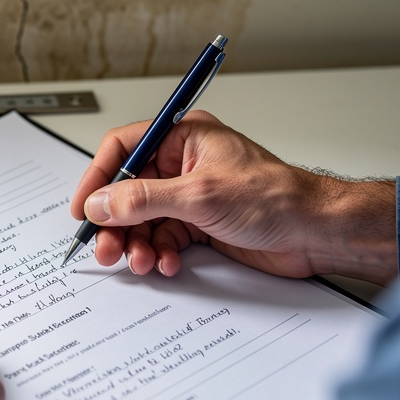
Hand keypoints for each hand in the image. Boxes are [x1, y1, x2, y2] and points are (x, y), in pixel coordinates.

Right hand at [70, 110, 396, 284]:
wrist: (316, 233)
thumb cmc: (276, 197)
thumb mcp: (198, 195)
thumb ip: (142, 199)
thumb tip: (102, 203)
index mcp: (181, 137)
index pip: (122, 148)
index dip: (98, 177)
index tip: (84, 206)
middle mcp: (182, 163)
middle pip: (128, 190)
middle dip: (115, 222)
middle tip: (106, 246)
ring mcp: (189, 194)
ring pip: (142, 219)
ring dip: (136, 242)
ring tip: (138, 260)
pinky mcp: (198, 223)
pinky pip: (162, 237)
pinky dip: (159, 252)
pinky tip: (166, 261)